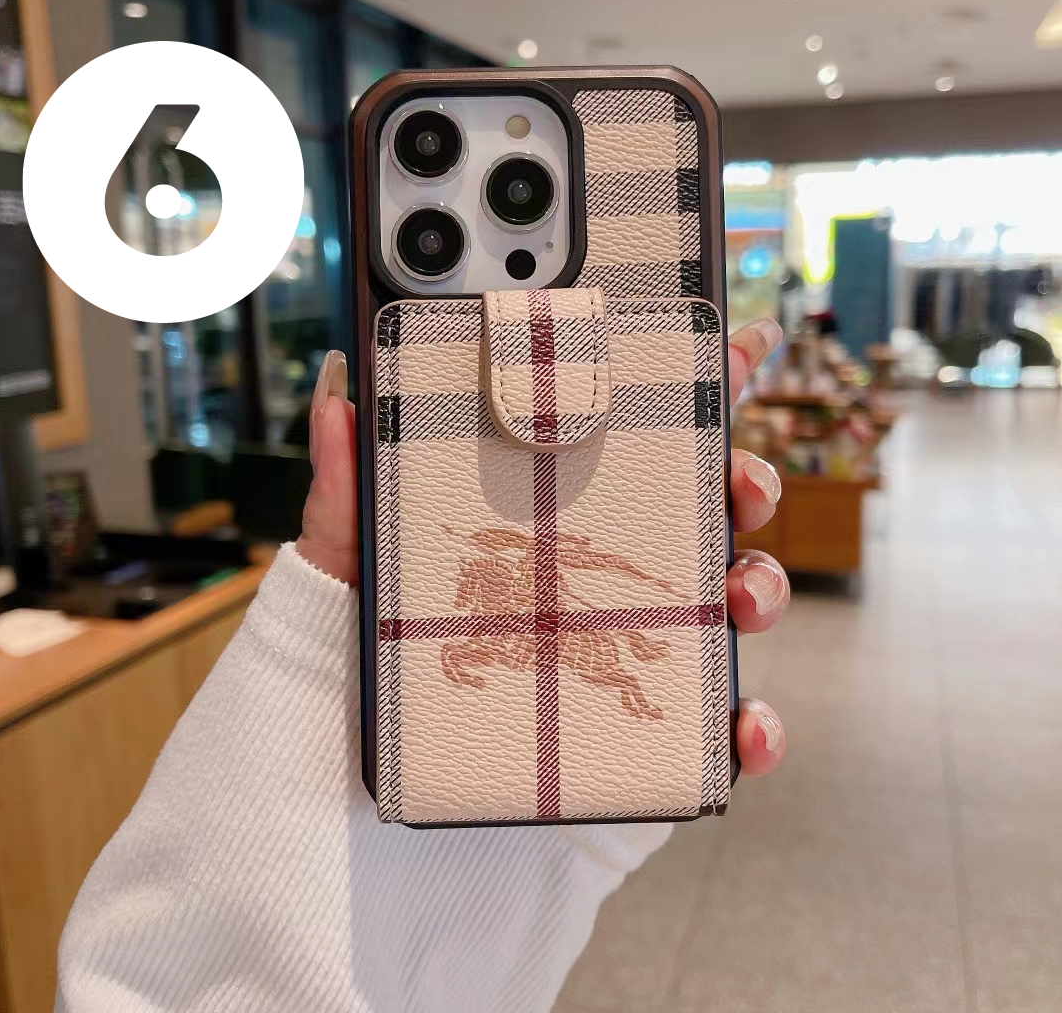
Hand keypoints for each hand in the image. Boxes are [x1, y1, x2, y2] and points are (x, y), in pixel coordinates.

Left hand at [296, 318, 789, 776]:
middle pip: (706, 506)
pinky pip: (716, 722)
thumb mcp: (354, 555)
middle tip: (738, 485)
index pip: (640, 434)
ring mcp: (636, 636)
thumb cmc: (374, 642)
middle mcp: (608, 564)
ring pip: (732, 599)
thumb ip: (347, 480)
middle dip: (746, 481)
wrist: (365, 757)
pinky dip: (751, 726)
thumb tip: (338, 386)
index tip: (742, 342)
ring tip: (740, 599)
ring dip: (762, 588)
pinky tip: (745, 727)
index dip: (700, 383)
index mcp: (558, 508)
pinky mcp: (643, 719)